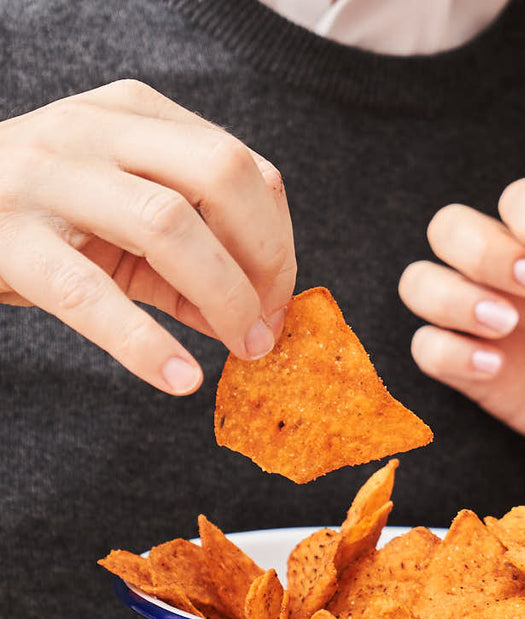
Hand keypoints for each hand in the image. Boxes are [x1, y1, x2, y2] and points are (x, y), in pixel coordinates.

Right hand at [0, 79, 296, 393]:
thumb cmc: (47, 217)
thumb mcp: (125, 218)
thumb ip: (194, 260)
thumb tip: (258, 321)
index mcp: (134, 115)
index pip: (242, 166)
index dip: (277, 240)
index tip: (278, 300)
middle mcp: (93, 131)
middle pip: (221, 174)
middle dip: (266, 257)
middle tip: (265, 321)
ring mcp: (45, 178)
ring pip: (168, 224)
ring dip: (224, 296)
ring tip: (239, 345)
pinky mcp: (7, 239)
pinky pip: (90, 295)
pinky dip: (146, 345)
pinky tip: (180, 378)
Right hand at [399, 177, 524, 495]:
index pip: (521, 200)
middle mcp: (515, 273)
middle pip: (451, 228)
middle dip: (484, 251)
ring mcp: (491, 322)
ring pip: (422, 282)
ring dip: (453, 297)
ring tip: (507, 326)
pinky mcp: (479, 374)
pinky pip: (430, 349)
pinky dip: (449, 352)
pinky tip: (495, 367)